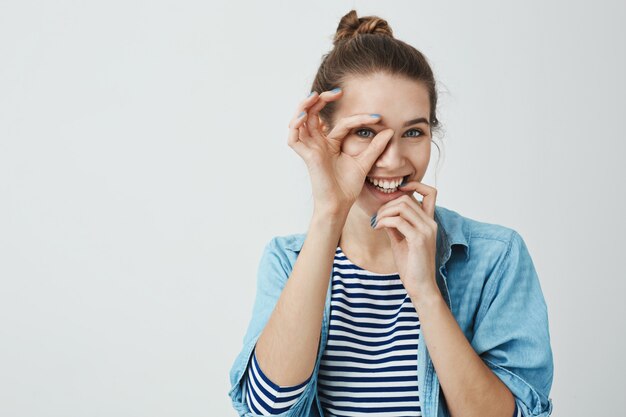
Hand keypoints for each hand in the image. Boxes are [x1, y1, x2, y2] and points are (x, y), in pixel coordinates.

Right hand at [287, 89, 393, 213]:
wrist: (341, 204)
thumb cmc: (348, 187)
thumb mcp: (365, 162)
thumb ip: (376, 147)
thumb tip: (390, 130)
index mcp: (331, 144)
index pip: (342, 123)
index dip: (359, 118)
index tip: (377, 117)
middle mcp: (318, 144)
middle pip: (314, 115)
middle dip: (321, 100)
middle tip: (336, 92)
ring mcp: (311, 149)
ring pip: (300, 121)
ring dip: (304, 106)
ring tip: (314, 95)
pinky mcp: (306, 156)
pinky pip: (293, 138)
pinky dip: (295, 125)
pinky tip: (304, 115)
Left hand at [372, 180, 438, 297]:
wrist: (420, 286)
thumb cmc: (411, 265)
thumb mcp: (401, 240)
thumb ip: (396, 225)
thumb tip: (383, 214)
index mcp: (429, 222)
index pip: (430, 192)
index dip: (414, 185)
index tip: (397, 192)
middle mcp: (430, 223)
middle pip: (407, 198)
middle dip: (387, 204)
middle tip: (376, 217)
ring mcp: (426, 230)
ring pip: (402, 206)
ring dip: (383, 212)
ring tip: (376, 223)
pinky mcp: (418, 239)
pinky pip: (398, 220)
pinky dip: (383, 221)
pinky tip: (377, 228)